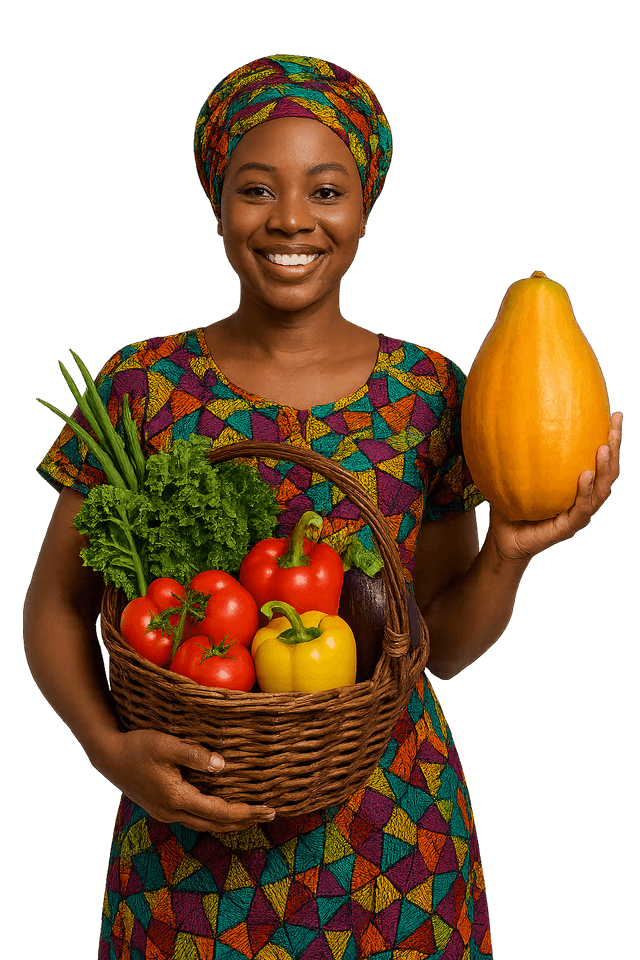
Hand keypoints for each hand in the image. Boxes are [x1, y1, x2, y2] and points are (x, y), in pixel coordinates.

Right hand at [96, 728, 276, 833]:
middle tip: (269, 815)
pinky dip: (213, 817)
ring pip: (204, 825)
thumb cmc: (137, 746)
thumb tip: (222, 765)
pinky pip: (194, 818)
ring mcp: (166, 812)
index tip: (268, 810)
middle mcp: (172, 812)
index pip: (220, 812)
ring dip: (229, 822)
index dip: (246, 812)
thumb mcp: (167, 744)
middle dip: (243, 821)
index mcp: (177, 798)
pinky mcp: (162, 807)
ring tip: (251, 816)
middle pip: (215, 824)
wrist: (107, 756)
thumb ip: (194, 755)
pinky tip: (221, 810)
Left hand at [487, 411, 621, 562]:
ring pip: (601, 491)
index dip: (609, 439)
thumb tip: (512, 416)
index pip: (598, 460)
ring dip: (605, 468)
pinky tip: (586, 474)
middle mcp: (582, 500)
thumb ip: (519, 452)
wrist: (502, 539)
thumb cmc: (510, 505)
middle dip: (614, 447)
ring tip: (604, 447)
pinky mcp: (567, 528)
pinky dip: (585, 491)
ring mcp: (577, 516)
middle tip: (615, 423)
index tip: (613, 414)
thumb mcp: (514, 475)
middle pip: (608, 473)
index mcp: (576, 487)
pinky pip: (581, 509)